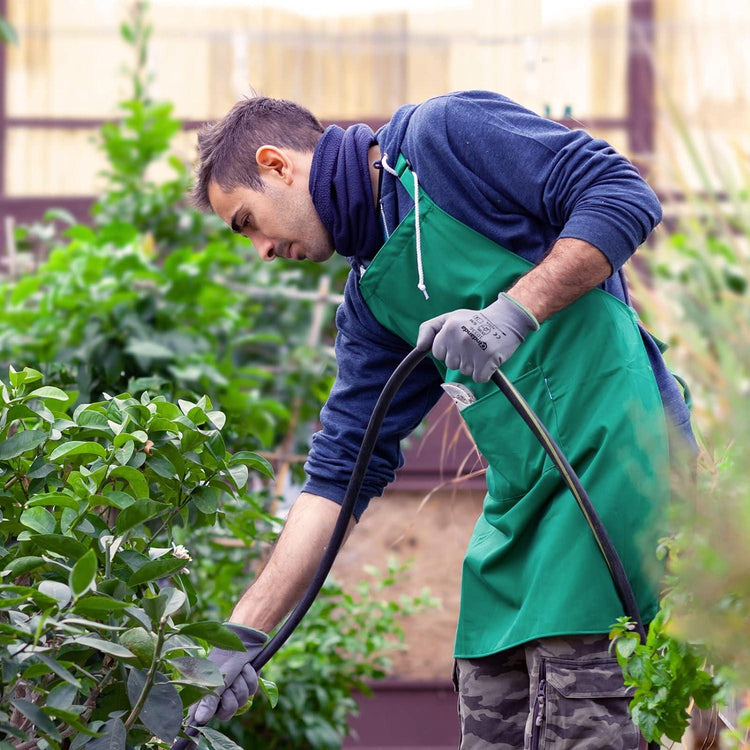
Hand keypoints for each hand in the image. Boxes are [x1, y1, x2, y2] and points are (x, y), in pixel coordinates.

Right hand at [172, 623, 267, 749]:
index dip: (194, 730)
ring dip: (243, 686)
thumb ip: (210, 699)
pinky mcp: (244, 685)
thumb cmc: (227, 655)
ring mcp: (231, 690)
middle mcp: (217, 694)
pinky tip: (248, 668)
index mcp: (204, 692)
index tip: (186, 747)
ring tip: (239, 671)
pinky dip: (251, 680)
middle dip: (232, 697)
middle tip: (230, 684)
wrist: (245, 638)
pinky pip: (252, 692)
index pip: (196, 718)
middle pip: (226, 713)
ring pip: (241, 702)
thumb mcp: (218, 677)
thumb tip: (199, 721)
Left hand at [416, 293, 538, 381]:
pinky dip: (485, 373)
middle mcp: (459, 338)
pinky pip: (479, 378)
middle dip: (461, 358)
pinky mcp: (488, 359)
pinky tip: (490, 358)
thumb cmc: (476, 320)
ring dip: (474, 365)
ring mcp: (474, 349)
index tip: (460, 341)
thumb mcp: (450, 317)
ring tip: (482, 348)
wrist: (508, 319)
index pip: (437, 354)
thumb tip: (420, 347)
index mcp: (448, 328)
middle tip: (474, 344)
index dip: (448, 350)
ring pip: (465, 372)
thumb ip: (429, 329)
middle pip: (451, 365)